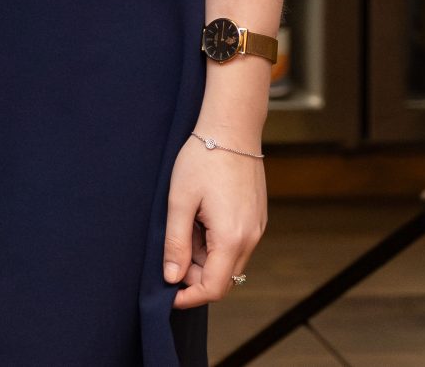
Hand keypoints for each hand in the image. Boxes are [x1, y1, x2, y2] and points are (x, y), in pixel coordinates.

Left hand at [163, 131, 267, 306]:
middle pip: (224, 278)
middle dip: (195, 275)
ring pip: (230, 262)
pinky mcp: (257, 219)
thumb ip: (176, 242)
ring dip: (205, 258)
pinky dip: (216, 244)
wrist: (232, 129)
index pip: (214, 288)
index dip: (189, 296)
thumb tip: (171, 276)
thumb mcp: (179, 201)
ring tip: (186, 225)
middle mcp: (250, 238)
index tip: (168, 293)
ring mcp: (257, 229)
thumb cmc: (202, 159)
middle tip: (172, 250)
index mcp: (231, 238)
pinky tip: (200, 219)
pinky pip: (237, 245)